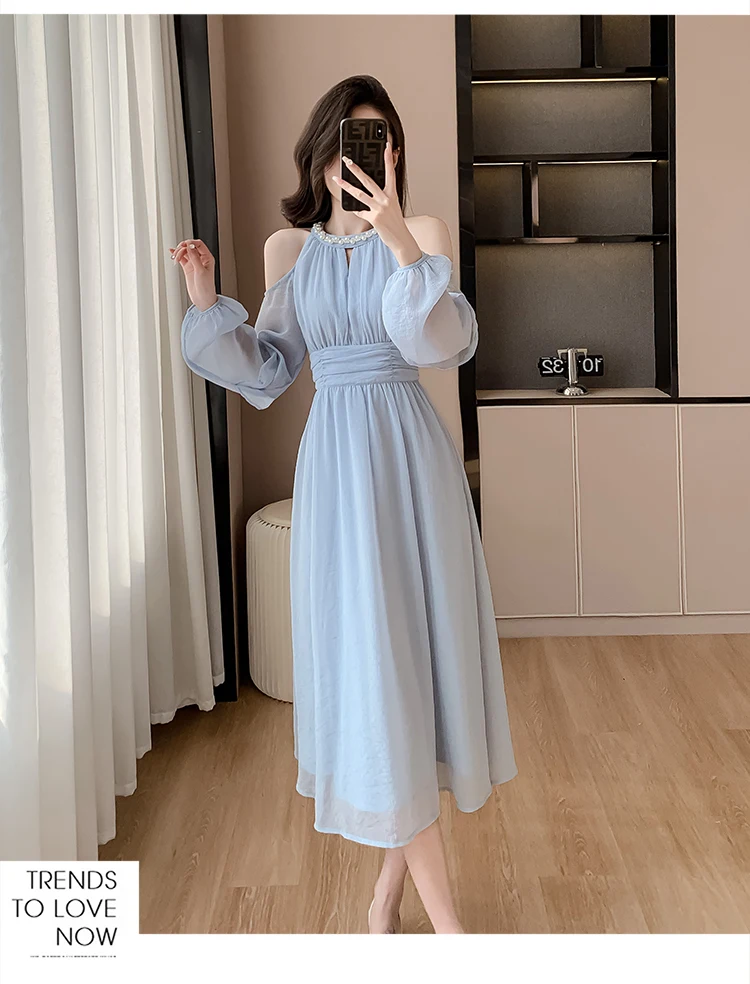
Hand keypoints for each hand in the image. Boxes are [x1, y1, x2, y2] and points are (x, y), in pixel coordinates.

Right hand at [170, 239, 217, 310]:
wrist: (202, 299)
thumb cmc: (206, 287)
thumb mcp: (201, 271)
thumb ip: (195, 258)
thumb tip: (190, 246)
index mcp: (208, 258)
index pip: (199, 244)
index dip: (191, 242)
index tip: (184, 245)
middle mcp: (201, 259)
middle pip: (190, 246)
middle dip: (183, 247)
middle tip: (178, 252)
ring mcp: (194, 263)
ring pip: (185, 252)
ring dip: (178, 252)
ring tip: (175, 258)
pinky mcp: (188, 268)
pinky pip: (181, 258)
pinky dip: (176, 255)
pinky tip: (172, 252)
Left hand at [333, 142, 421, 265]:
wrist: (400, 239)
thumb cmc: (395, 221)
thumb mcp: (393, 205)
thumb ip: (384, 195)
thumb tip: (370, 187)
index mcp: (392, 193)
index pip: (390, 172)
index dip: (388, 159)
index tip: (386, 145)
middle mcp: (386, 199)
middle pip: (368, 180)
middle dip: (355, 169)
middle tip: (346, 160)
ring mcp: (380, 208)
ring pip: (359, 194)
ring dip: (346, 186)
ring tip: (336, 179)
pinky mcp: (374, 218)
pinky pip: (360, 211)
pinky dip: (356, 210)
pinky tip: (354, 209)